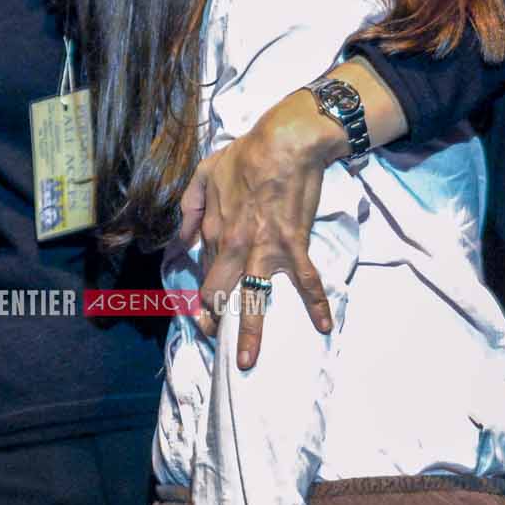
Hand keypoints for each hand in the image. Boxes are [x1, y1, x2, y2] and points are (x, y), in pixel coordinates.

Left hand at [192, 88, 336, 369]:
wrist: (284, 144)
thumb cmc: (244, 156)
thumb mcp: (202, 176)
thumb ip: (188, 211)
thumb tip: (180, 241)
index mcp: (212, 231)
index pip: (203, 274)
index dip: (201, 298)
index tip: (204, 317)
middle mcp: (234, 246)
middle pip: (220, 293)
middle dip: (216, 322)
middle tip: (219, 343)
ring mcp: (265, 248)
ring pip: (254, 296)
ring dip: (251, 331)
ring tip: (247, 360)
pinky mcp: (294, 245)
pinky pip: (307, 279)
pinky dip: (317, 302)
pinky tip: (324, 325)